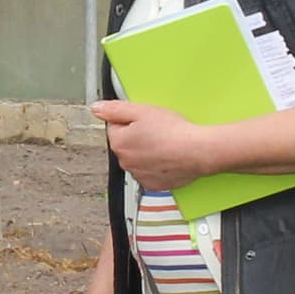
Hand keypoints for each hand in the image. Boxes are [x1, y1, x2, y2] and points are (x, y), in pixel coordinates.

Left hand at [89, 97, 214, 193]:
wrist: (197, 151)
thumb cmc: (173, 132)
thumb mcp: (142, 111)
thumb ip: (115, 109)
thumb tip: (97, 108)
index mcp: (119, 143)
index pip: (115, 126)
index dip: (130, 119)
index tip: (144, 119)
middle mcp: (125, 162)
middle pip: (126, 143)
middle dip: (138, 136)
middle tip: (156, 130)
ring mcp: (139, 175)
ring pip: (138, 158)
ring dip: (147, 151)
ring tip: (164, 143)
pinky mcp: (153, 184)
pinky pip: (150, 171)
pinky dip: (156, 165)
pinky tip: (168, 156)